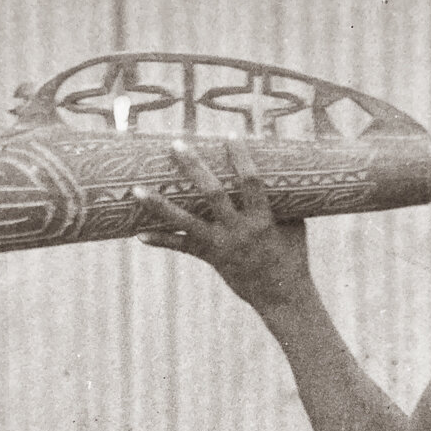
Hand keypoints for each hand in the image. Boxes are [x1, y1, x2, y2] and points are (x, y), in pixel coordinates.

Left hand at [134, 139, 314, 312]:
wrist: (282, 297)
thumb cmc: (293, 255)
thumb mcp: (295, 225)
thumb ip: (284, 199)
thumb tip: (280, 167)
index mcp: (264, 219)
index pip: (251, 181)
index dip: (240, 157)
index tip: (230, 134)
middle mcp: (239, 230)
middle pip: (212, 193)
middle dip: (193, 167)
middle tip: (176, 144)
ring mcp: (222, 245)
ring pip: (186, 221)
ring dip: (159, 205)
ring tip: (136, 189)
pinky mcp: (211, 258)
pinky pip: (182, 247)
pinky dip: (161, 240)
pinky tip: (139, 234)